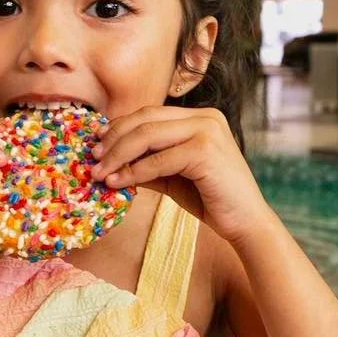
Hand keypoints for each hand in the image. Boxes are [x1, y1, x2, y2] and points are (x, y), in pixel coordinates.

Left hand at [91, 106, 269, 243]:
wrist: (245, 222)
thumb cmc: (209, 199)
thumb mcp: (171, 176)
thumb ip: (146, 163)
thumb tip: (108, 161)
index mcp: (199, 117)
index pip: (149, 114)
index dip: (119, 127)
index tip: (96, 144)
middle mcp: (205, 117)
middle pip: (145, 120)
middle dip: (113, 140)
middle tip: (93, 160)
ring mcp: (207, 131)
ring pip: (148, 136)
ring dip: (118, 156)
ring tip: (100, 174)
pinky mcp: (206, 151)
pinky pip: (158, 160)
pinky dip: (134, 172)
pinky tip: (118, 183)